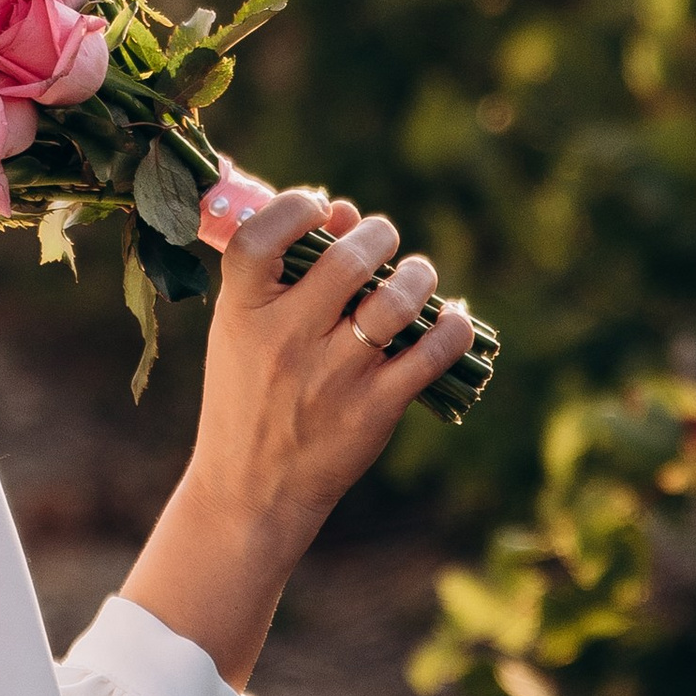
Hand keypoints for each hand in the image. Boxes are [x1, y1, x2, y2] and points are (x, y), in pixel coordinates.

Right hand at [120, 184, 475, 688]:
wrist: (253, 489)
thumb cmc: (249, 395)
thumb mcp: (242, 332)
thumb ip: (284, 272)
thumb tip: (346, 212)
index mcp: (242, 313)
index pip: (260, 236)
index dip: (296, 206)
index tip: (319, 206)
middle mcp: (285, 339)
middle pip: (346, 258)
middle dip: (378, 234)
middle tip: (382, 240)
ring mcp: (332, 375)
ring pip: (396, 300)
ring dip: (419, 276)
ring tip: (417, 276)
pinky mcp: (374, 408)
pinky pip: (433, 352)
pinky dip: (453, 327)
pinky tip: (452, 317)